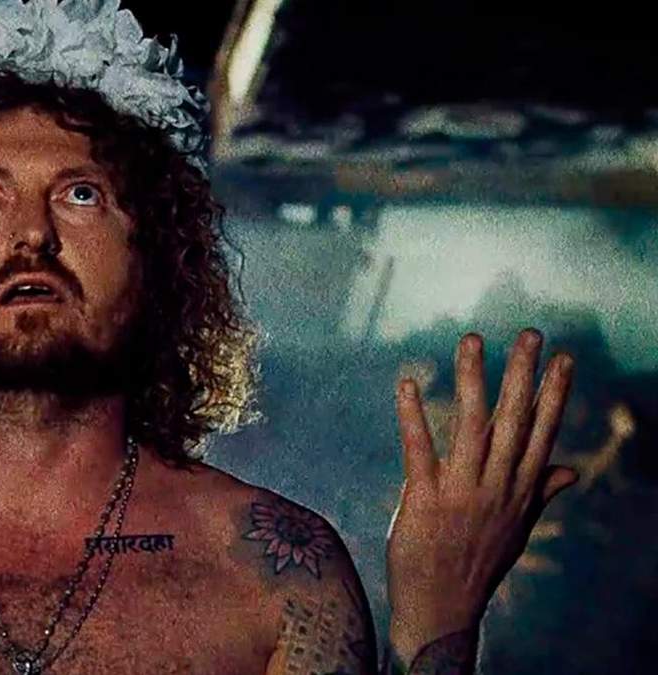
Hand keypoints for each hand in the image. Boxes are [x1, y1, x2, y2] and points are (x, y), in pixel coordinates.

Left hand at [386, 328, 577, 649]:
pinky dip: (413, 416)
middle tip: (528, 333)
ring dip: (472, 380)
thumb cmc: (476, 564)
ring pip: (471, 426)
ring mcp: (462, 493)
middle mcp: (496, 487)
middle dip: (522, 375)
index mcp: (519, 490)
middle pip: (513, 421)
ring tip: (471, 340)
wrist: (442, 610)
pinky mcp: (424, 500)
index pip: (541, 432)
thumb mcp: (517, 530)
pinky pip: (418, 449)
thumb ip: (541, 494)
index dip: (554, 394)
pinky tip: (408, 384)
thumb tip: (570, 472)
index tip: (564, 357)